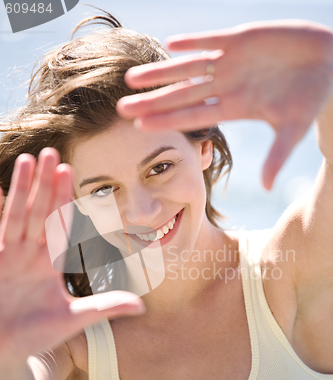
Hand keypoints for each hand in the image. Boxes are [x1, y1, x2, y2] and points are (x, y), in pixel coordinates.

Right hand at [0, 148, 144, 364]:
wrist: (3, 353)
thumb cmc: (35, 337)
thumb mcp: (73, 320)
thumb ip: (104, 307)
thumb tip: (141, 304)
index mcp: (48, 264)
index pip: (57, 223)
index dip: (63, 198)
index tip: (70, 171)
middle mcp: (28, 255)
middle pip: (38, 212)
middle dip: (44, 184)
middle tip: (52, 152)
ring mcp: (7, 257)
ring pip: (16, 216)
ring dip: (22, 189)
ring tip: (27, 160)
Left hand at [117, 20, 332, 189]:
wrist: (326, 63)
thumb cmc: (310, 98)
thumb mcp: (293, 128)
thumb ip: (277, 156)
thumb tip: (265, 188)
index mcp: (235, 108)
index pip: (194, 116)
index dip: (168, 121)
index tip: (140, 128)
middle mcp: (226, 86)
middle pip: (181, 94)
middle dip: (152, 101)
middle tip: (121, 107)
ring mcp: (231, 62)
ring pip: (188, 68)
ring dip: (161, 73)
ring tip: (132, 78)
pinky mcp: (241, 38)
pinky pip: (212, 40)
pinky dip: (194, 42)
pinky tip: (171, 46)